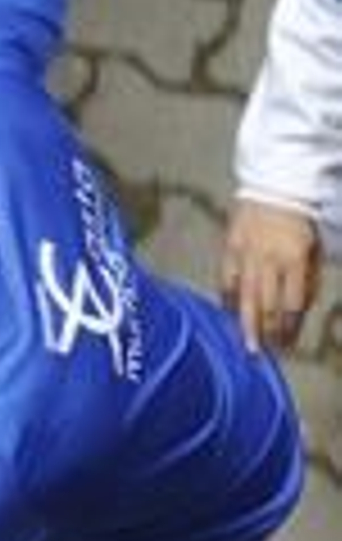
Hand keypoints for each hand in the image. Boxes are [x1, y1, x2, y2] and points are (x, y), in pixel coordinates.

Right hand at [220, 201, 320, 350]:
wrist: (274, 187)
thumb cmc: (299, 220)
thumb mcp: (314, 248)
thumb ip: (308, 279)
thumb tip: (298, 310)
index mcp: (294, 259)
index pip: (292, 304)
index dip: (290, 328)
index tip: (287, 344)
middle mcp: (269, 261)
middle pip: (266, 306)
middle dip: (266, 333)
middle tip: (262, 353)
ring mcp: (246, 255)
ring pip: (244, 298)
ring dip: (245, 324)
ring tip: (246, 344)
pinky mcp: (229, 249)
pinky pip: (227, 281)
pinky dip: (228, 300)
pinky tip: (229, 315)